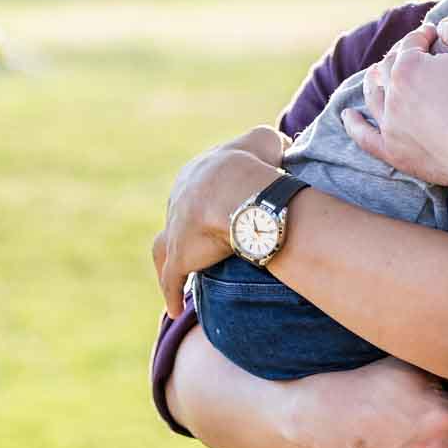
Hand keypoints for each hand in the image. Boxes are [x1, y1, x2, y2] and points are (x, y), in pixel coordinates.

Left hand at [152, 136, 282, 315]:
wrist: (240, 192)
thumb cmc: (254, 166)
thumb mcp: (264, 140)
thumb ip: (270, 142)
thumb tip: (283, 147)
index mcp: (196, 175)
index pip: (200, 189)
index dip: (212, 201)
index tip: (225, 212)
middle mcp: (178, 202)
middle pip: (181, 218)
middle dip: (190, 230)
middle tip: (208, 244)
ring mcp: (176, 231)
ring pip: (163, 248)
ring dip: (170, 261)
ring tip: (182, 275)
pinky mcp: (179, 258)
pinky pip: (172, 280)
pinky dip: (171, 294)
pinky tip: (174, 307)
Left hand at [343, 17, 447, 195]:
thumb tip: (443, 26)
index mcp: (408, 66)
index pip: (412, 43)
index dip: (424, 35)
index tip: (435, 34)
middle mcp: (392, 93)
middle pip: (390, 67)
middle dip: (401, 55)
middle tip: (413, 53)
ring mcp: (389, 123)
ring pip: (374, 97)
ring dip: (373, 82)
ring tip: (375, 74)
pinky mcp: (392, 151)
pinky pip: (365, 137)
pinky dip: (354, 125)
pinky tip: (348, 116)